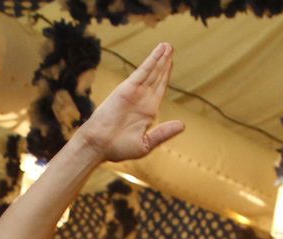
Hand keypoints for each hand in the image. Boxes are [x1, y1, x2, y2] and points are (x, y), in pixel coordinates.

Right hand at [72, 43, 184, 164]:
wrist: (99, 146)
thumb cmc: (119, 148)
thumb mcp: (146, 143)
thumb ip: (164, 133)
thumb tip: (182, 125)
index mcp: (148, 111)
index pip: (159, 89)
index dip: (166, 75)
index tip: (171, 62)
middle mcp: (142, 99)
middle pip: (156, 76)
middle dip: (164, 63)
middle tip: (170, 48)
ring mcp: (134, 93)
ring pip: (151, 72)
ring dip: (159, 58)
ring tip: (167, 45)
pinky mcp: (127, 88)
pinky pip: (142, 72)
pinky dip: (151, 61)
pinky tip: (158, 52)